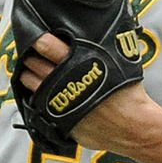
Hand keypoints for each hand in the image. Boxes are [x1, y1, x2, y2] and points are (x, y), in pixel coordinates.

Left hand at [18, 33, 161, 155]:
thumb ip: (103, 48)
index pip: (49, 45)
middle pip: (35, 62)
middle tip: (33, 52)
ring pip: (31, 82)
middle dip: (32, 56)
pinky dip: (35, 95)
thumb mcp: (120, 63)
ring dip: (29, 74)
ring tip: (32, 70)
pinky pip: (35, 103)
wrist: (132, 127)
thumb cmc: (129, 96)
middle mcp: (65, 81)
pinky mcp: (56, 117)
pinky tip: (39, 91)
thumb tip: (94, 35)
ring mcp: (59, 100)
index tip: (36, 37)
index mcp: (81, 63)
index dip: (39, 39)